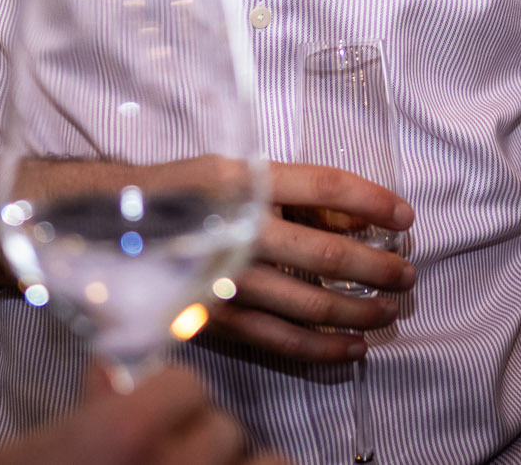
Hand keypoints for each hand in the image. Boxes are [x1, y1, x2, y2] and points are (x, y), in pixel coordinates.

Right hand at [0, 365, 284, 464]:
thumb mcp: (31, 457)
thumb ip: (84, 414)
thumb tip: (111, 372)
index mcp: (125, 435)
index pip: (187, 384)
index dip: (168, 399)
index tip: (154, 413)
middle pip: (223, 427)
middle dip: (198, 441)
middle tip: (168, 462)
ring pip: (266, 464)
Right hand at [201, 161, 414, 364]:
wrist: (113, 229)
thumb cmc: (184, 192)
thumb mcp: (236, 172)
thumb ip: (294, 193)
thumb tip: (357, 218)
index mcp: (242, 183)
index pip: (323, 187)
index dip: (371, 200)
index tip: (404, 216)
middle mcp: (235, 232)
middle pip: (327, 255)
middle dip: (378, 266)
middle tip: (406, 273)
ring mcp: (226, 281)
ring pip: (312, 305)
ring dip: (361, 310)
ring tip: (390, 308)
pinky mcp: (218, 320)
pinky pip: (281, 341)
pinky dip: (324, 347)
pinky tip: (353, 346)